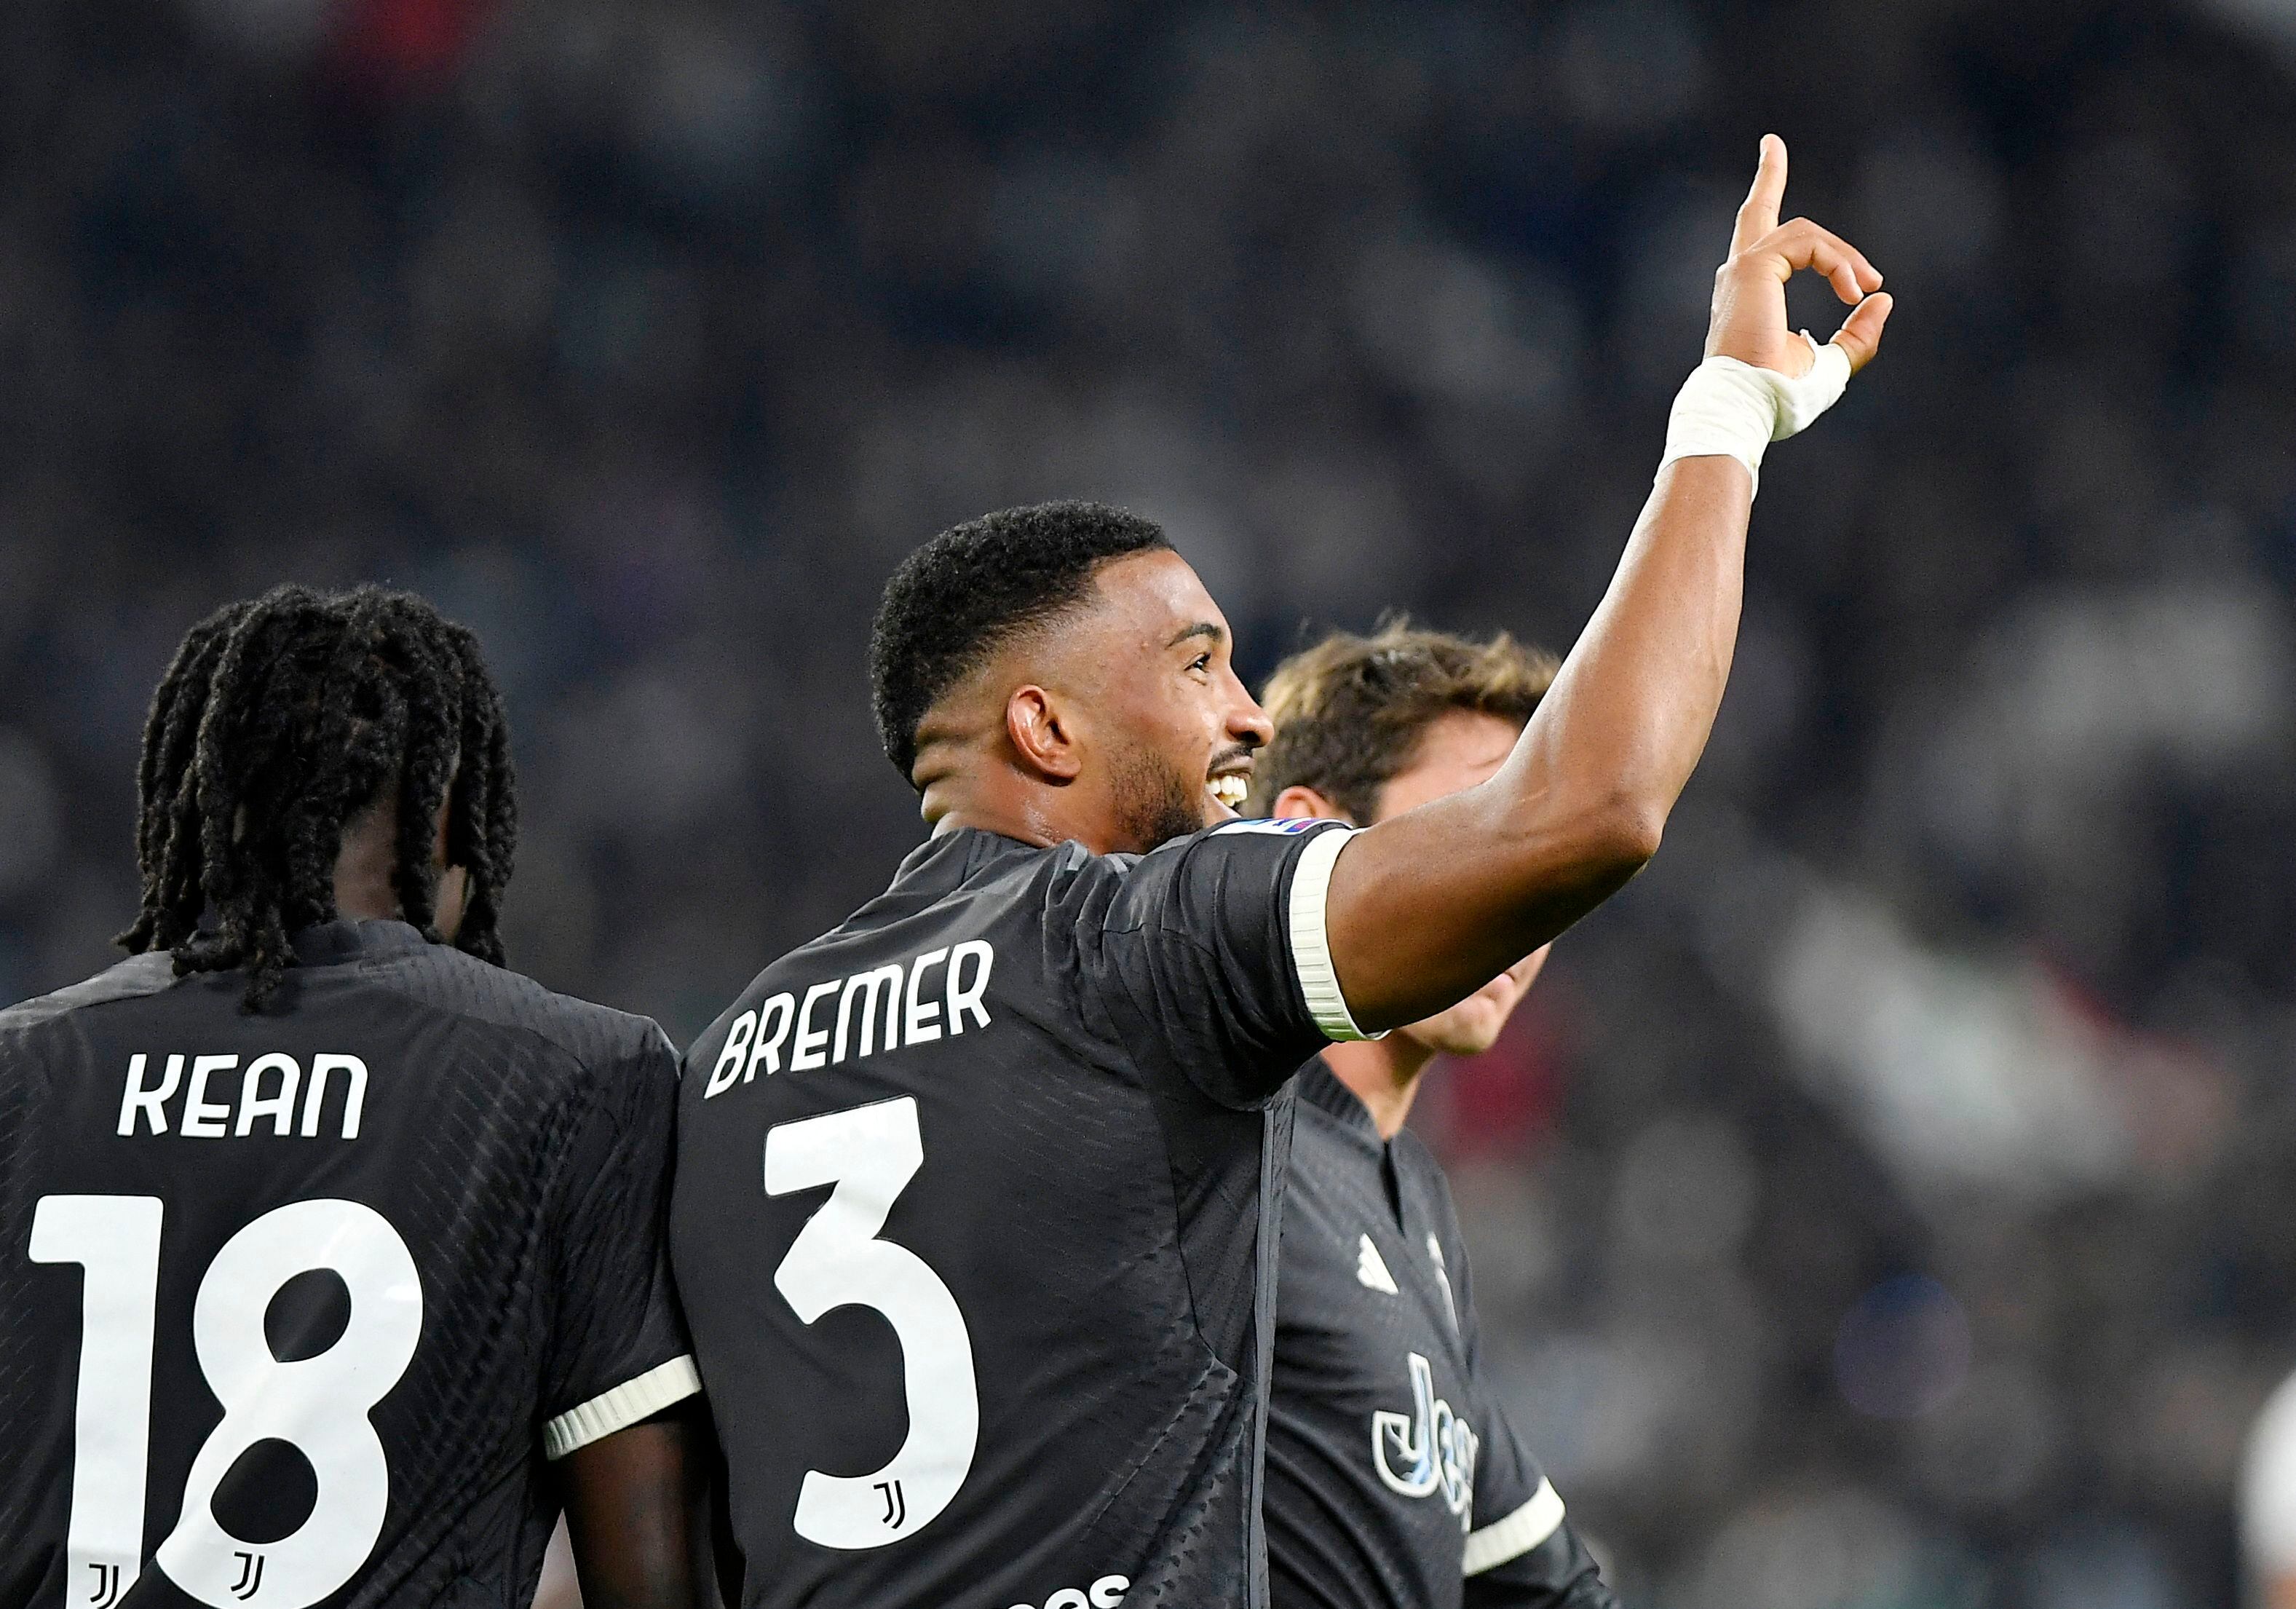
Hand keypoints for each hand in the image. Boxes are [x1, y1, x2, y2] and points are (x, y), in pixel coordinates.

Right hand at [1706, 135, 1892, 377]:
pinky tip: (1851, 290)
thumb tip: (1882, 298)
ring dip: (1845, 258)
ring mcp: (1743, 268)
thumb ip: (1857, 335)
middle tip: (1771, 142)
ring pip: (1808, 234)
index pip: (1766, 248)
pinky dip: (1838, 262)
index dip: (1792, 233)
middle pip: (1757, 211)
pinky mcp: (1753, 266)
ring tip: (1865, 287)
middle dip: (1768, 174)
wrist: (1747, 405)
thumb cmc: (1778, 396)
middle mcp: (1740, 276)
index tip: (1820, 242)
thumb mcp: (1830, 365)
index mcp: (1751, 295)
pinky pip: (1809, 243)